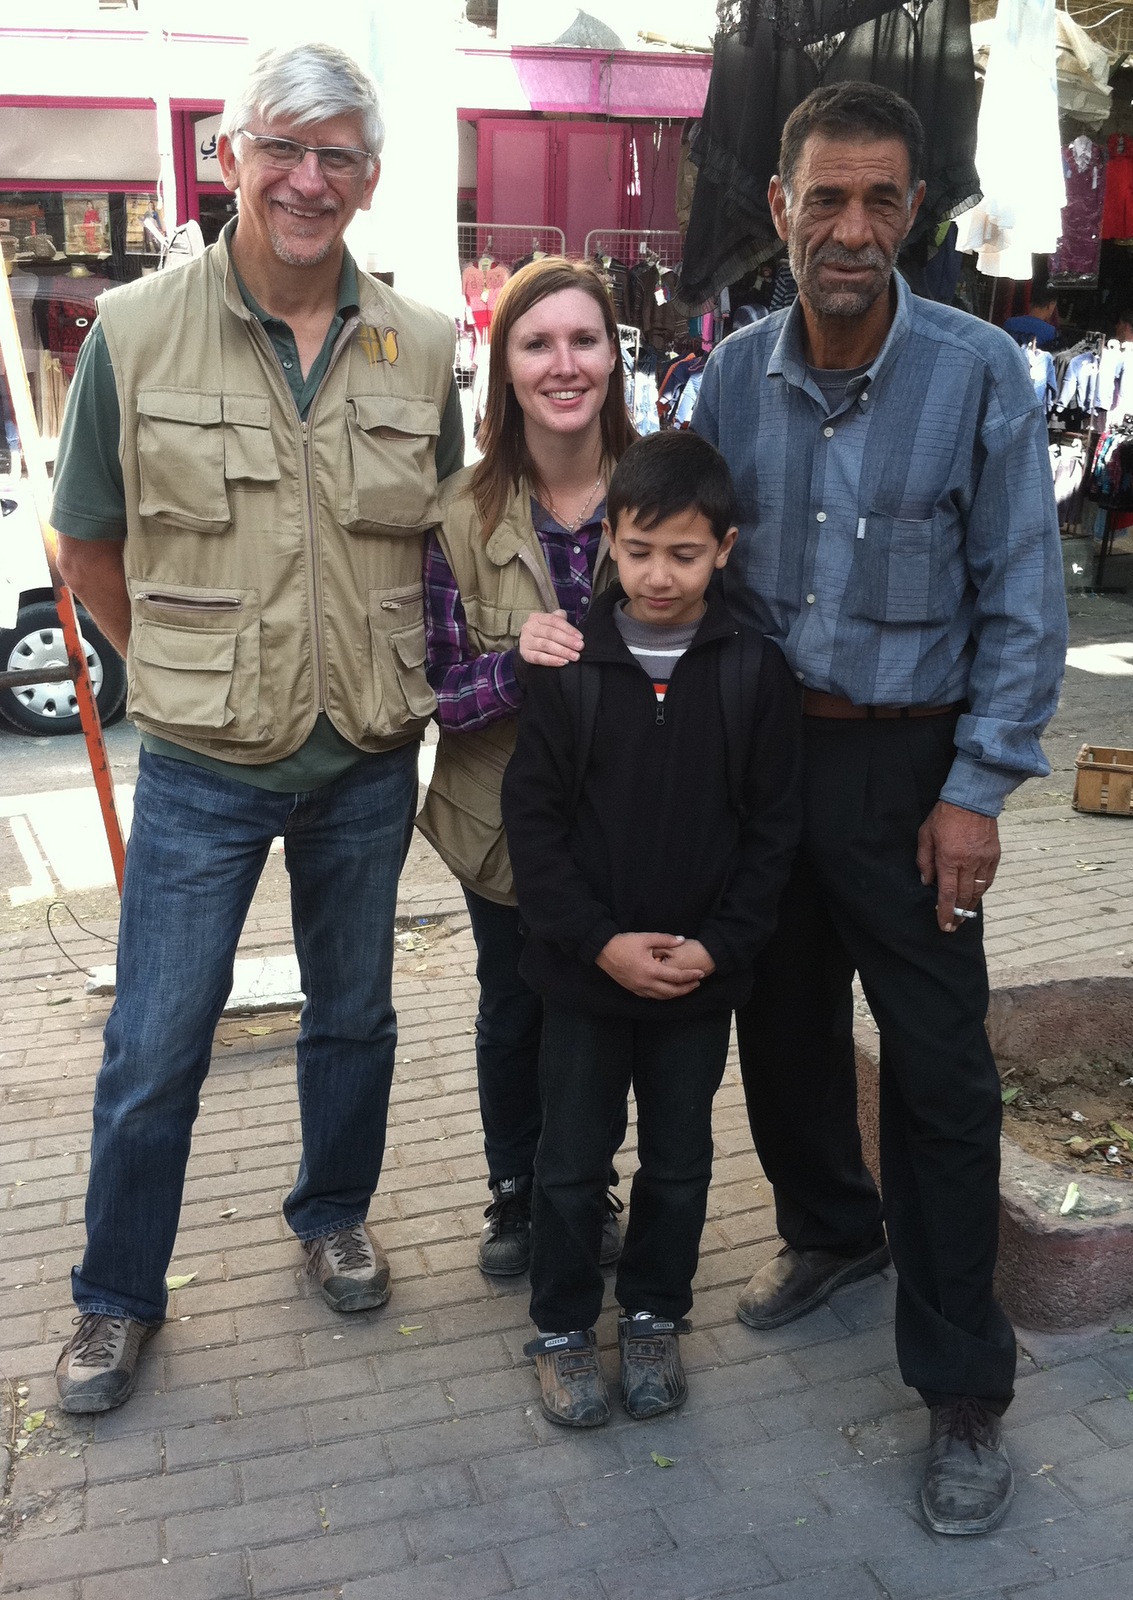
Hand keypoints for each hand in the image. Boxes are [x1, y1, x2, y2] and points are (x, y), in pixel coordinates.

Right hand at [519, 608, 583, 666]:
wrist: (529, 646)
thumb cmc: (543, 634)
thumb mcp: (550, 624)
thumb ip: (558, 619)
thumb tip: (565, 616)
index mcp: (536, 617)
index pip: (554, 621)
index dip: (568, 629)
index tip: (580, 637)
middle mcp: (529, 627)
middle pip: (550, 633)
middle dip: (567, 640)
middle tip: (580, 647)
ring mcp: (525, 641)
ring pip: (546, 645)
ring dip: (562, 651)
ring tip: (574, 656)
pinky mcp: (525, 654)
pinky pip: (539, 658)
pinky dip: (552, 660)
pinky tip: (562, 662)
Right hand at [596, 933, 704, 998]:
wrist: (602, 950)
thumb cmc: (624, 942)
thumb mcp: (646, 938)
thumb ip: (665, 940)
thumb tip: (682, 940)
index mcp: (650, 970)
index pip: (676, 976)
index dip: (690, 975)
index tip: (700, 973)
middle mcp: (645, 983)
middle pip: (671, 991)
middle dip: (686, 988)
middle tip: (697, 983)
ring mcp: (638, 988)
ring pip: (661, 997)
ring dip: (675, 994)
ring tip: (685, 988)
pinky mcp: (632, 989)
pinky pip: (651, 996)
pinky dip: (662, 995)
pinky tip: (667, 990)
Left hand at [916, 800, 1000, 933]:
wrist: (972, 800)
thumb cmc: (945, 816)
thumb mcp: (926, 835)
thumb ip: (924, 861)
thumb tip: (926, 882)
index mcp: (949, 859)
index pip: (948, 894)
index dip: (947, 912)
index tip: (945, 926)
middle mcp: (968, 863)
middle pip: (965, 897)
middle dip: (959, 914)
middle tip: (954, 925)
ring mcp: (983, 860)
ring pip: (978, 891)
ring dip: (971, 906)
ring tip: (965, 916)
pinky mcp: (994, 856)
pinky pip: (989, 880)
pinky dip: (982, 891)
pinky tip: (976, 896)